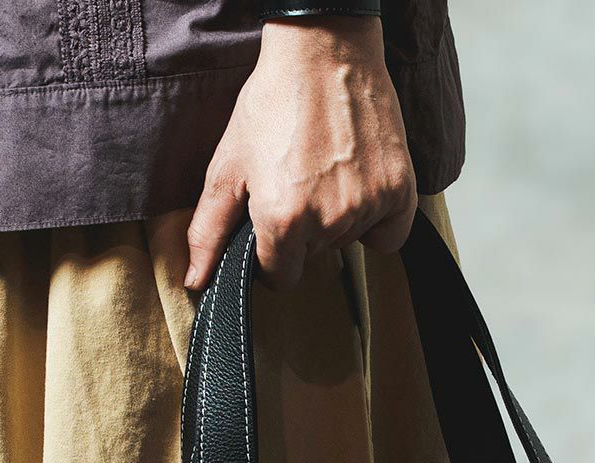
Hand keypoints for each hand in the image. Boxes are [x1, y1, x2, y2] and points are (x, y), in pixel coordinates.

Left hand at [185, 18, 417, 292]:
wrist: (324, 49)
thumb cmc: (273, 101)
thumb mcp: (228, 166)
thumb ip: (209, 230)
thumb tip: (195, 281)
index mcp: (282, 221)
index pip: (281, 277)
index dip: (272, 254)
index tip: (273, 224)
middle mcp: (328, 221)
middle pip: (315, 256)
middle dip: (304, 230)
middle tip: (299, 179)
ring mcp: (367, 206)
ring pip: (349, 241)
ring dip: (339, 219)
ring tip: (327, 170)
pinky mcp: (399, 189)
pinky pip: (390, 235)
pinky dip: (378, 220)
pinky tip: (360, 188)